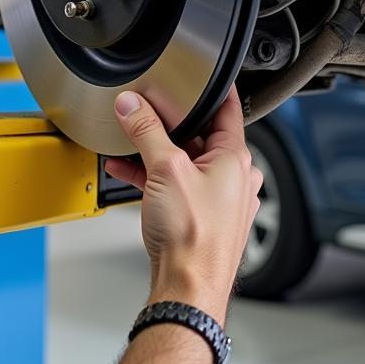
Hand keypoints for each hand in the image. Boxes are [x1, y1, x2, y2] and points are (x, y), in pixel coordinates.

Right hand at [104, 86, 260, 322]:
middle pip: (200, 135)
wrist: (188, 289)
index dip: (212, 88)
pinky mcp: (202, 217)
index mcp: (236, 159)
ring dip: (157, 150)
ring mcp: (219, 199)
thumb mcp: (165, 169)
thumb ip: (146, 131)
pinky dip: (155, 175)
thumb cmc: (194, 239)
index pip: (227, 109)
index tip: (202, 74)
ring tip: (129, 140)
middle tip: (147, 108)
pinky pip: (178, 184)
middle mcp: (234, 178)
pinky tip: (128, 170)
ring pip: (186, 161)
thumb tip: (133, 105)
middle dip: (170, 122)